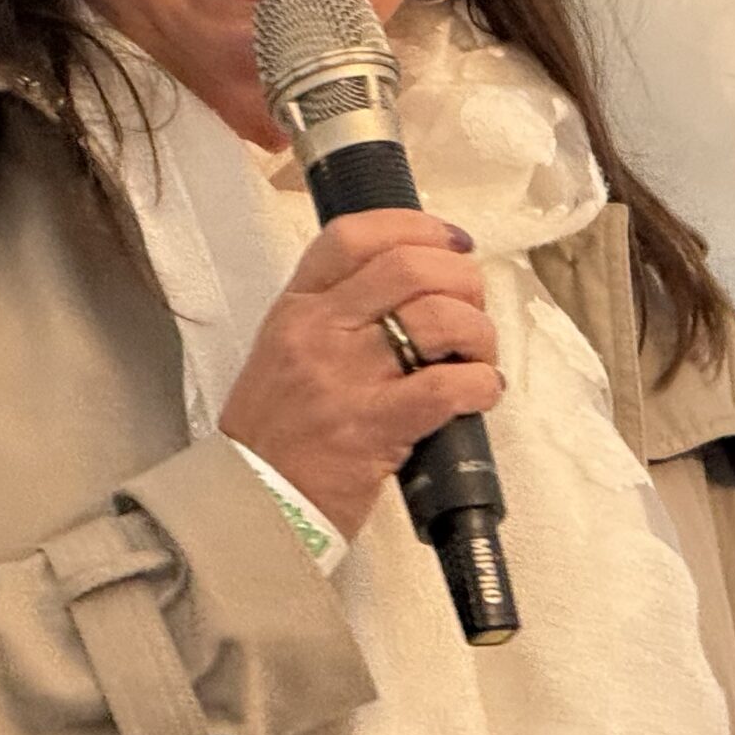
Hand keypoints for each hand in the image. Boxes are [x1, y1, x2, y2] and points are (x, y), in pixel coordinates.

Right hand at [218, 208, 501, 539]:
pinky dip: (481, 384)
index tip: (452, 242)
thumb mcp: (282, 351)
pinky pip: (449, 386)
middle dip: (462, 279)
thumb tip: (411, 284)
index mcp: (296, 307)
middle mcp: (319, 332)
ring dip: (478, 332)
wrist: (252, 507)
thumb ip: (334, 312)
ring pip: (438, 319)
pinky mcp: (375, 427)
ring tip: (478, 355)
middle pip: (409, 267)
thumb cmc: (275, 434)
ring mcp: (346, 378)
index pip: (354, 236)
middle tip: (473, 306)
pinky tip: (481, 392)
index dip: (416, 227)